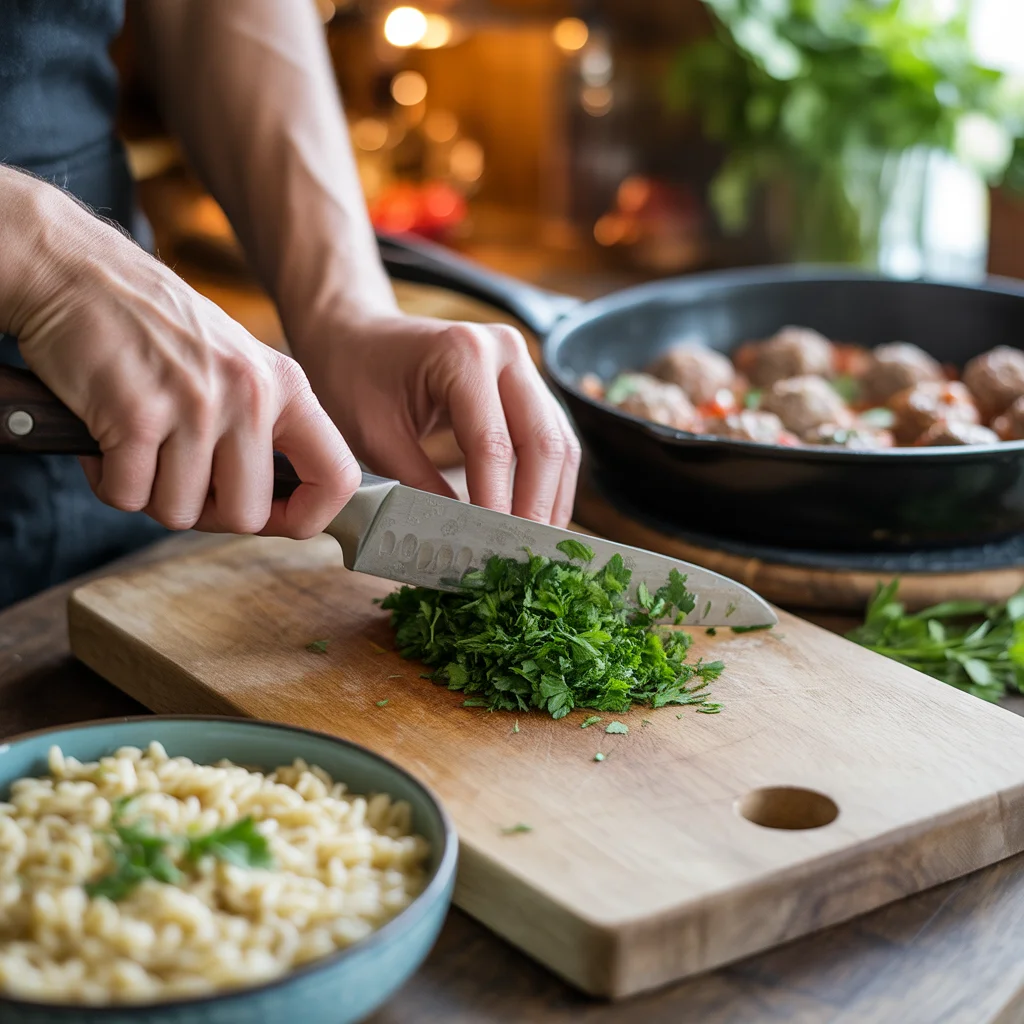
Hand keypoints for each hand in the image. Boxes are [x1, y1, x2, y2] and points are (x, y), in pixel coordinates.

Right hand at [2, 171, 359, 537]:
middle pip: (246, 515)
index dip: (308, 515)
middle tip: (176, 477)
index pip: (337, 477)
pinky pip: (128, 497)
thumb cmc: (155, 329)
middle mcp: (251, 396)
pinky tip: (105, 442)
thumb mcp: (237, 365)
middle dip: (206, 512)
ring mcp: (196, 406)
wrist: (76, 272)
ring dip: (149, 493)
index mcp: (286, 387)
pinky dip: (109, 482)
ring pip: (180, 513)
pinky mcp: (137, 415)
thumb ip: (264, 428)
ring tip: (136, 447)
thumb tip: (279, 509)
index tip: (274, 518)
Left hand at [292, 314, 581, 525]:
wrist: (355, 333)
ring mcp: (522, 364)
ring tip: (533, 549)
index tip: (490, 552)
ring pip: (559, 443)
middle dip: (535, 507)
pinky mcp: (527, 383)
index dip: (496, 504)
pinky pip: (552, 438)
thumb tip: (456, 542)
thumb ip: (417, 488)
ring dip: (550, 500)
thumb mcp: (373, 437)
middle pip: (544, 442)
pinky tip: (534, 518)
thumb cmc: (353, 378)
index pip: (493, 445)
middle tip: (522, 561)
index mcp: (462, 354)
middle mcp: (504, 351)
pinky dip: (548, 482)